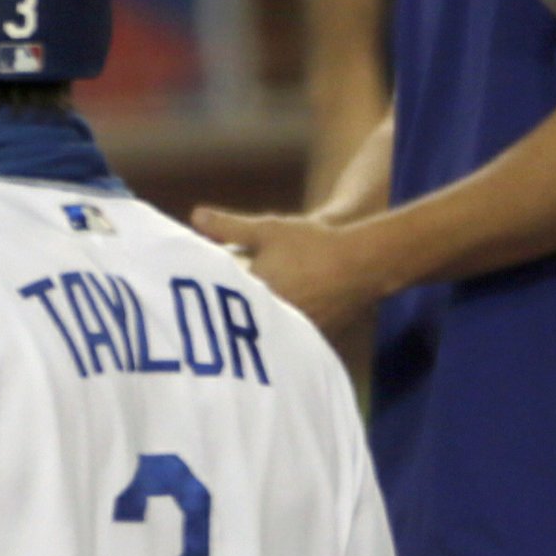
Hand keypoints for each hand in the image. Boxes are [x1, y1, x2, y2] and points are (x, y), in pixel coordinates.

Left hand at [190, 205, 391, 337]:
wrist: (364, 263)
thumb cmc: (313, 244)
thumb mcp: (267, 230)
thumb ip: (228, 227)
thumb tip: (195, 215)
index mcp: (256, 294)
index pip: (216, 304)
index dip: (203, 300)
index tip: (191, 297)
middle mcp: (273, 318)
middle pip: (235, 323)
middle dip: (222, 317)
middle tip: (205, 316)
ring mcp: (293, 332)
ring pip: (259, 334)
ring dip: (247, 328)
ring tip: (234, 322)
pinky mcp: (310, 338)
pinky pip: (284, 340)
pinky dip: (272, 334)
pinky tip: (265, 329)